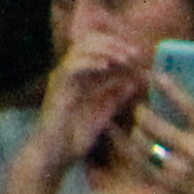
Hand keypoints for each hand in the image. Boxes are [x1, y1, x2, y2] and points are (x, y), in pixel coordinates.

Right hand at [38, 29, 151, 172]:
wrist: (56, 152)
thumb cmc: (77, 136)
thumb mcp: (104, 112)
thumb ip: (117, 95)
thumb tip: (135, 80)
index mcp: (82, 75)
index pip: (97, 47)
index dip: (117, 45)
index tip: (138, 53)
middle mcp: (71, 72)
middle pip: (88, 41)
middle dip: (113, 43)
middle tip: (133, 52)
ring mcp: (62, 77)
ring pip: (80, 49)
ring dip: (104, 49)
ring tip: (124, 57)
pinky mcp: (58, 86)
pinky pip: (72, 66)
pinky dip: (89, 62)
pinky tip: (106, 66)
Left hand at [129, 74, 193, 193]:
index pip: (190, 109)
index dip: (172, 90)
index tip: (157, 75)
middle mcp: (192, 154)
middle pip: (155, 125)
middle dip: (143, 112)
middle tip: (141, 108)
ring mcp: (176, 171)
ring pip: (143, 143)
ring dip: (136, 131)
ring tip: (137, 125)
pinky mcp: (165, 185)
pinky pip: (139, 163)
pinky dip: (129, 149)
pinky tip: (122, 139)